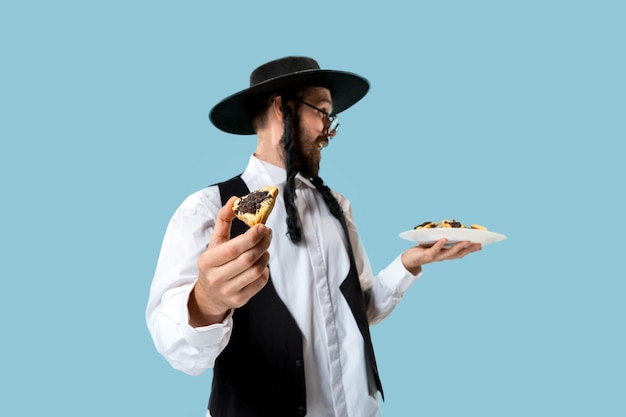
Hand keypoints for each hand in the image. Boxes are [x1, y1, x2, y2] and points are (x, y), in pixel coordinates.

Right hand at [188, 197, 271, 326]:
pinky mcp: (240, 300)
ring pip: (256, 271)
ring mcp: (228, 291)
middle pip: (247, 259)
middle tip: (268, 233)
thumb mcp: (215, 242)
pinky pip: (260, 282)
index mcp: (207, 261)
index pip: (233, 249)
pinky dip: (265, 270)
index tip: (263, 226)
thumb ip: (223, 220)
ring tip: (264, 248)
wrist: (209, 295)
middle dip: (262, 244)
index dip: (250, 237)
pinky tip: (260, 263)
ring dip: (265, 256)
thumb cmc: (215, 262)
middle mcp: (216, 278)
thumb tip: (234, 200)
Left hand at [401, 238, 481, 275]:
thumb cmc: (424, 249)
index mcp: (446, 254)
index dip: (471, 250)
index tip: (481, 245)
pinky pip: (434, 250)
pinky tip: (445, 239)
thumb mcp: (436, 245)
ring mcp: (436, 257)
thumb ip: (445, 241)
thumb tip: (453, 232)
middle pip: (458, 254)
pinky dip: (440, 245)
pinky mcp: (427, 255)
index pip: (461, 253)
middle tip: (479, 244)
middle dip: (469, 249)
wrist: (410, 259)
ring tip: (467, 241)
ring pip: (449, 253)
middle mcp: (442, 257)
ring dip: (458, 247)